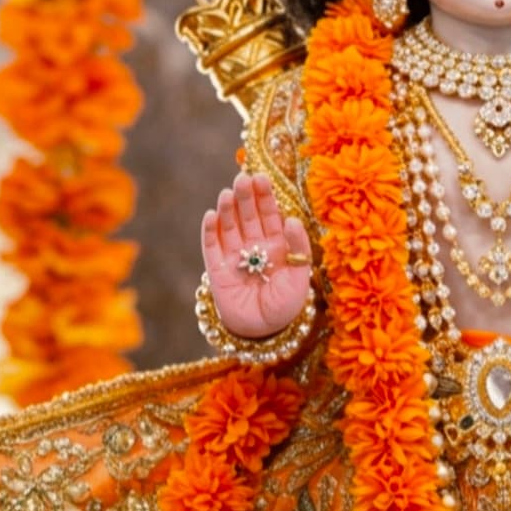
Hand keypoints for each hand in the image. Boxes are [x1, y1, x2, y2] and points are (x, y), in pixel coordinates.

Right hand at [201, 172, 312, 337]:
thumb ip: (299, 248)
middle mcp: (255, 245)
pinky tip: (211, 215)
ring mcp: (235, 256)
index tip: (261, 178)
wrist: (263, 332)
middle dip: (246, 197)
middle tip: (243, 179)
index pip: (271, 215)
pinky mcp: (217, 269)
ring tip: (227, 192)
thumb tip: (292, 219)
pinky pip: (211, 247)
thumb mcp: (300, 276)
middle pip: (249, 216)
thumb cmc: (286, 305)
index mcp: (278, 244)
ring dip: (228, 209)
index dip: (265, 196)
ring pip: (230, 226)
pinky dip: (210, 231)